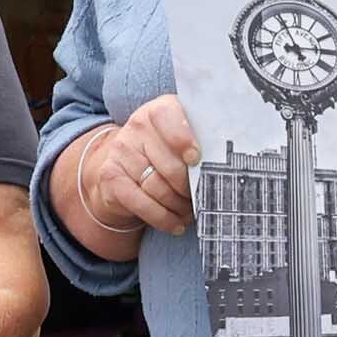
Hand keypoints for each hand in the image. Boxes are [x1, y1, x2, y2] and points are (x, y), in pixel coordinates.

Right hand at [55, 91, 201, 261]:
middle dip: (191, 188)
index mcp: (159, 111)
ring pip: (159, 188)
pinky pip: (142, 204)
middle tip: (202, 198)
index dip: (183, 139)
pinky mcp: (111, 177)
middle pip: (171, 165)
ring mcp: (121, 151)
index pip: (168, 117)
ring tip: (191, 212)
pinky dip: (163, 219)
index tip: (196, 159)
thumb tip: (225, 163)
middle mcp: (137, 127)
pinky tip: (176, 224)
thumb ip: (204, 141)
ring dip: (180, 207)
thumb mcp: (183, 139)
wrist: (124, 167)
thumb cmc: (166, 153)